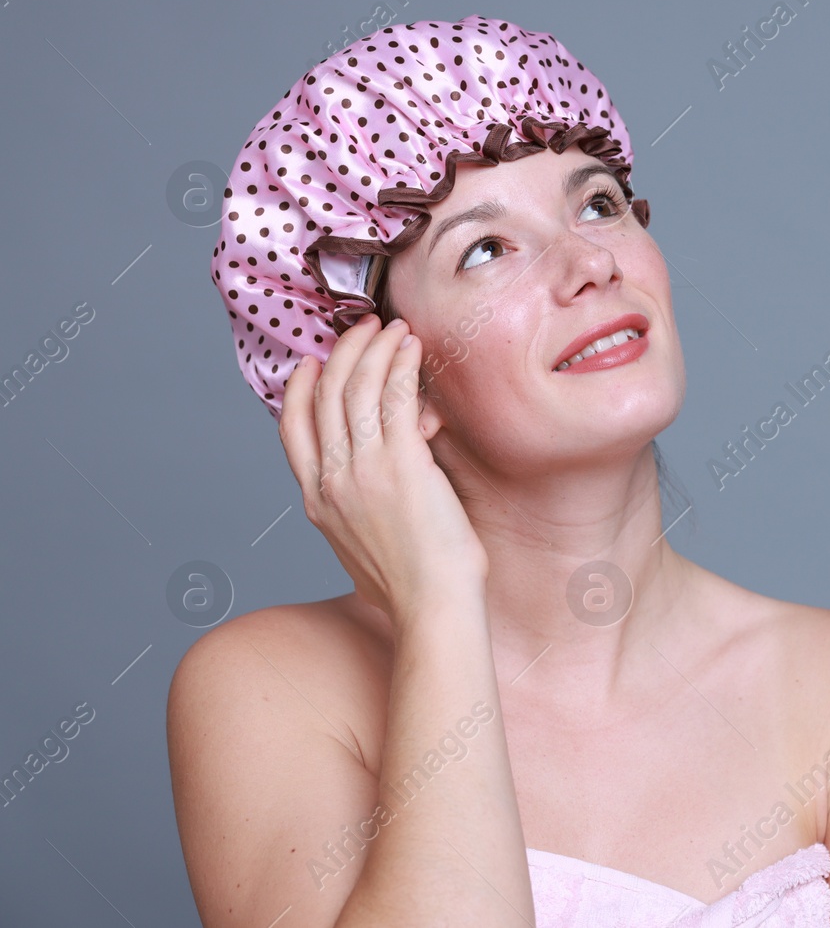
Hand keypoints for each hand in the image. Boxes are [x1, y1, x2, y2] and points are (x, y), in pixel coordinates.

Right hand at [279, 313, 488, 625]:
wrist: (432, 607)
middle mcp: (333, 481)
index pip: (292, 431)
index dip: (297, 390)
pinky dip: (401, 365)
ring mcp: (365, 470)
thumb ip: (361, 504)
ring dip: (375, 349)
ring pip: (359, 389)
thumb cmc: (411, 585)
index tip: (311, 363)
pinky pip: (396, 397)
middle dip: (344, 354)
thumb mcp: (363, 543)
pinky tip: (411, 348)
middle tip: (363, 329)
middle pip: (325, 398)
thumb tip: (390, 470)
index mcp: (317, 501)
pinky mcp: (403, 464)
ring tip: (393, 327)